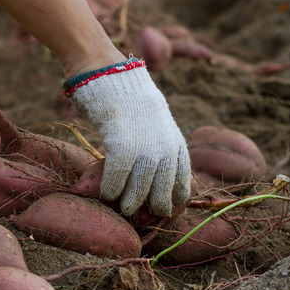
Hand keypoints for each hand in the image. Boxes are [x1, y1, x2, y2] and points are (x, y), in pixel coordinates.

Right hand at [65, 59, 190, 215]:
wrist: (112, 75)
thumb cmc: (130, 98)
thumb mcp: (157, 119)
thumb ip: (161, 141)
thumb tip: (157, 163)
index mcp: (176, 142)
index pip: (182, 179)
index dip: (176, 196)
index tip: (169, 206)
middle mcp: (165, 149)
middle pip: (163, 190)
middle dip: (156, 205)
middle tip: (146, 214)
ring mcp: (145, 150)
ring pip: (140, 190)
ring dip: (131, 203)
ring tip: (125, 210)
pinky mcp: (123, 149)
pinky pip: (117, 179)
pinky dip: (111, 189)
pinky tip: (106, 194)